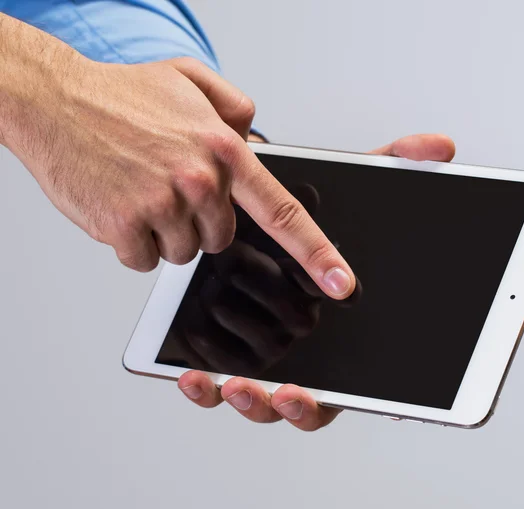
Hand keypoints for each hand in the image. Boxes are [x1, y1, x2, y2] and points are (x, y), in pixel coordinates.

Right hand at [1, 33, 353, 298]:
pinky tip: (119, 205)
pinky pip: (144, 260)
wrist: (53, 100)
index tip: (340, 283)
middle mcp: (200, 181)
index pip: (283, 212)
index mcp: (224, 150)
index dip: (317, 253)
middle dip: (198, 222)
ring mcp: (162, 206)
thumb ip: (234, 108)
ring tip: (139, 190)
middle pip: (220, 239)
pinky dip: (131, 242)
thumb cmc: (119, 94)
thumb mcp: (190, 80)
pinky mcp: (125, 227)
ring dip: (163, 231)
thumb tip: (254, 139)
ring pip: (182, 252)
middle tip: (167, 186)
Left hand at [178, 133, 455, 430]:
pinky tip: (190, 374)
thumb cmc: (298, 210)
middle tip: (287, 394)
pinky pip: (214, 383)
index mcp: (343, 332)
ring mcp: (262, 356)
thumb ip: (390, 170)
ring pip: (260, 400)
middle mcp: (305, 354)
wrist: (239, 206)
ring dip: (248, 402)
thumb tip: (440, 149)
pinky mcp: (220, 350)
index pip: (370, 377)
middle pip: (312, 403)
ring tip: (232, 384)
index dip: (387, 399)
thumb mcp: (347, 188)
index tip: (394, 406)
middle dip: (301, 408)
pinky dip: (204, 386)